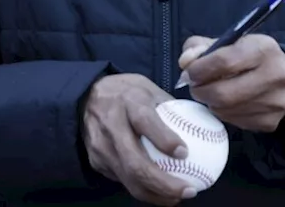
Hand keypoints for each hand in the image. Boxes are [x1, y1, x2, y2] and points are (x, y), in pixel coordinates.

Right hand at [81, 74, 196, 205]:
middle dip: (164, 183)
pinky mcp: (96, 161)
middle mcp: (111, 125)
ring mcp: (101, 146)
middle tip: (188, 190)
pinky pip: (122, 180)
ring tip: (177, 197)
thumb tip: (200, 126)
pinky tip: (160, 192)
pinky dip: (143, 189)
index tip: (185, 153)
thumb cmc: (125, 92)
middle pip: (136, 162)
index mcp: (128, 102)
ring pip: (129, 179)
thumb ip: (169, 106)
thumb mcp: (147, 87)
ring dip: (156, 194)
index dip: (164, 140)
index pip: (145, 122)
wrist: (84, 96)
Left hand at [178, 35, 284, 132]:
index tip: (189, 72)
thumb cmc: (249, 56)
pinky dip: (224, 114)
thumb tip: (185, 63)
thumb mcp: (227, 42)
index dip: (199, 70)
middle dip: (201, 91)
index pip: (223, 62)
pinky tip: (229, 103)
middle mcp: (275, 75)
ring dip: (211, 103)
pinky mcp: (271, 122)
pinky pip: (235, 123)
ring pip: (225, 111)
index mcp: (262, 49)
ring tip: (213, 93)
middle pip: (223, 94)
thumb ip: (200, 47)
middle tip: (195, 87)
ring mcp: (275, 102)